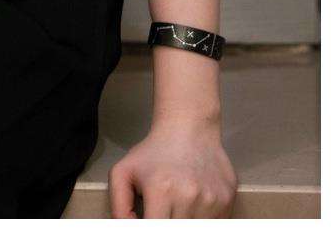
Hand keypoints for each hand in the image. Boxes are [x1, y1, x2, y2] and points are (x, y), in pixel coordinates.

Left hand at [109, 116, 237, 216]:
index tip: (151, 217)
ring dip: (186, 222)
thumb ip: (119, 205)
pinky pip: (215, 224)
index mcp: (161, 190)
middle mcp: (189, 197)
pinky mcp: (227, 201)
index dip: (150, 228)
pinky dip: (202, 219)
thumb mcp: (123, 172)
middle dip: (168, 222)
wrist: (189, 128)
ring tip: (179, 204)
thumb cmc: (154, 152)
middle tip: (164, 209)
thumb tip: (125, 227)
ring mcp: (211, 200)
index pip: (155, 228)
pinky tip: (195, 202)